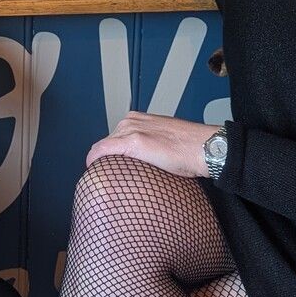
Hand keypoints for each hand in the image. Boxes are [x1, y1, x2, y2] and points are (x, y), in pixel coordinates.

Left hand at [86, 111, 219, 177]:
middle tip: (111, 175)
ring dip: (104, 161)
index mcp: (138, 119)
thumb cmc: (189, 148)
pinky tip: (92, 169)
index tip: (110, 166)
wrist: (202, 148)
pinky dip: (95, 159)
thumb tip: (142, 162)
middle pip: (108, 143)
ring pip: (104, 147)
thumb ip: (149, 146)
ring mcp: (130, 130)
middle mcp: (131, 121)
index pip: (114, 137)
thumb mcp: (163, 140)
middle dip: (107, 159)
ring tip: (108, 177)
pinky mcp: (132, 142)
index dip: (110, 154)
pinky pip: (102, 150)